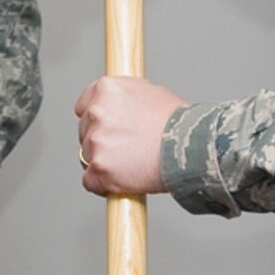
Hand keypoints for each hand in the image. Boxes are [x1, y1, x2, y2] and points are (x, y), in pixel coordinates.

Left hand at [75, 75, 185, 197]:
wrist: (191, 148)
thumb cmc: (179, 123)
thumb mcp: (151, 93)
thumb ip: (126, 98)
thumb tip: (120, 105)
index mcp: (106, 89)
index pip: (83, 105)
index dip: (97, 119)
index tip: (106, 128)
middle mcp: (97, 112)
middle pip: (84, 131)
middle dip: (101, 141)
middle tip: (126, 147)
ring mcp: (96, 141)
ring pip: (87, 156)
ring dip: (104, 162)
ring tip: (131, 163)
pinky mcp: (99, 169)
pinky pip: (90, 181)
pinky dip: (103, 185)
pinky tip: (122, 181)